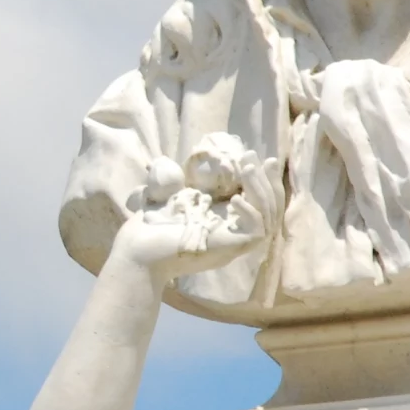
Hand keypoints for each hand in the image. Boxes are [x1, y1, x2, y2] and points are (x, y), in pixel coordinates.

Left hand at [111, 154, 280, 282]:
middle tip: (257, 157)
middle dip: (268, 181)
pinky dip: (251, 211)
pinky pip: (257, 230)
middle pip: (271, 210)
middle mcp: (235, 236)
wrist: (138, 251)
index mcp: (225, 225)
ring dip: (260, 189)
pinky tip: (235, 197)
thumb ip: (178, 183)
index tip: (261, 158)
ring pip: (268, 217)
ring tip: (246, 169)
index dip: (265, 182)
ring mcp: (235, 244)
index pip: (260, 205)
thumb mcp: (171, 198)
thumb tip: (176, 161)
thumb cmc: (150, 228)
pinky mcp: (233, 248)